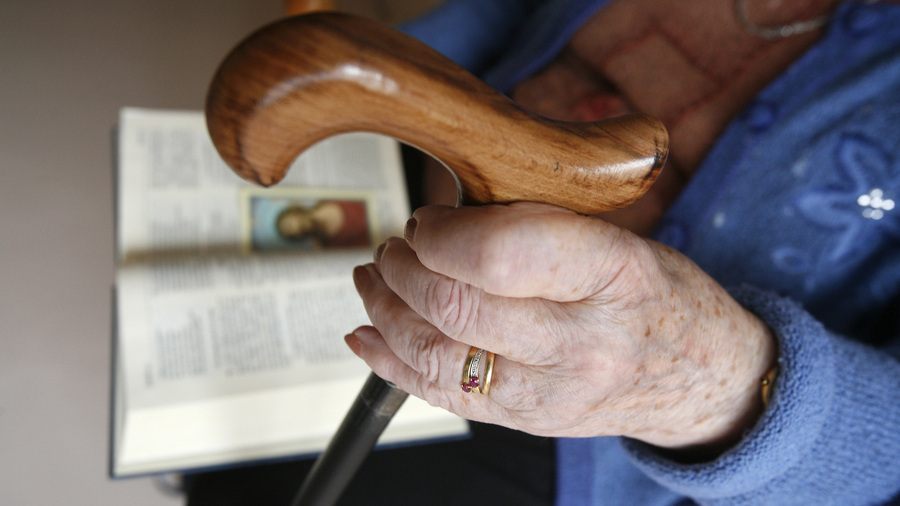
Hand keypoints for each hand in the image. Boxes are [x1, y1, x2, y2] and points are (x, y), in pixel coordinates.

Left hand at [347, 203, 774, 454]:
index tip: (428, 218)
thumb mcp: (622, 237)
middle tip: (397, 245)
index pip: (501, 256)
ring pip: (436, 355)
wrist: (700, 378)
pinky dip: (390, 363)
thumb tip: (447, 212)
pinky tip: (369, 335)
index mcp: (611, 274)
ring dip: (386, 310)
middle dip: (404, 268)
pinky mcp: (524, 421)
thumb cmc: (659, 297)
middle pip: (456, 308)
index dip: (443, 232)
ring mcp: (549, 392)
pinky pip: (440, 396)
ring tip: (376, 279)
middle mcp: (580, 342)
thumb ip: (538, 224)